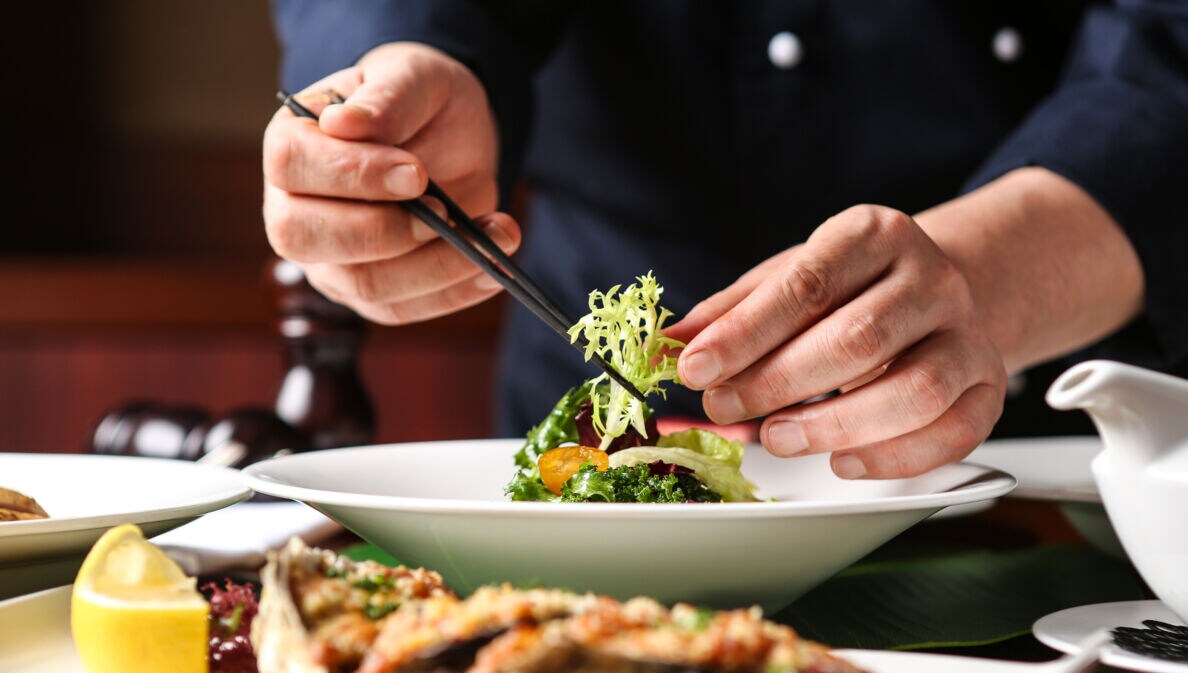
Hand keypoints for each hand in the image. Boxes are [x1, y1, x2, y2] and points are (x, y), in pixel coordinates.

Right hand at [262, 42, 520, 323]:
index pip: (292, 166)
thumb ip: (386, 99)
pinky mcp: (370, 294)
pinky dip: (455, 292)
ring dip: (438, 266)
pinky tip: (495, 267)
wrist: (449, 136)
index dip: (353, 175)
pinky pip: (406, 309)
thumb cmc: (418, 102)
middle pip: (306, 238)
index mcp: (291, 146)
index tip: (417, 174)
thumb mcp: (412, 77)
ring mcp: (328, 260)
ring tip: (498, 233)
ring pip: (366, 285)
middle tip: (447, 212)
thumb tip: (342, 124)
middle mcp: (294, 210)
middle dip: (386, 232)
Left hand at [666, 205, 1007, 478]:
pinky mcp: (988, 385)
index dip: (744, 333)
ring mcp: (967, 332)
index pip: (805, 285)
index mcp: (873, 234)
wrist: (933, 288)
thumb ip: (730, 313)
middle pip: (857, 339)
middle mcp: (931, 277)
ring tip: (775, 438)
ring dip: (834, 426)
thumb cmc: (848, 287)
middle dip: (777, 383)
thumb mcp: (786, 278)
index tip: (693, 367)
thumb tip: (668, 348)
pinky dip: (895, 458)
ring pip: (914, 390)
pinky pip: (955, 432)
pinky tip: (843, 461)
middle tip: (723, 407)